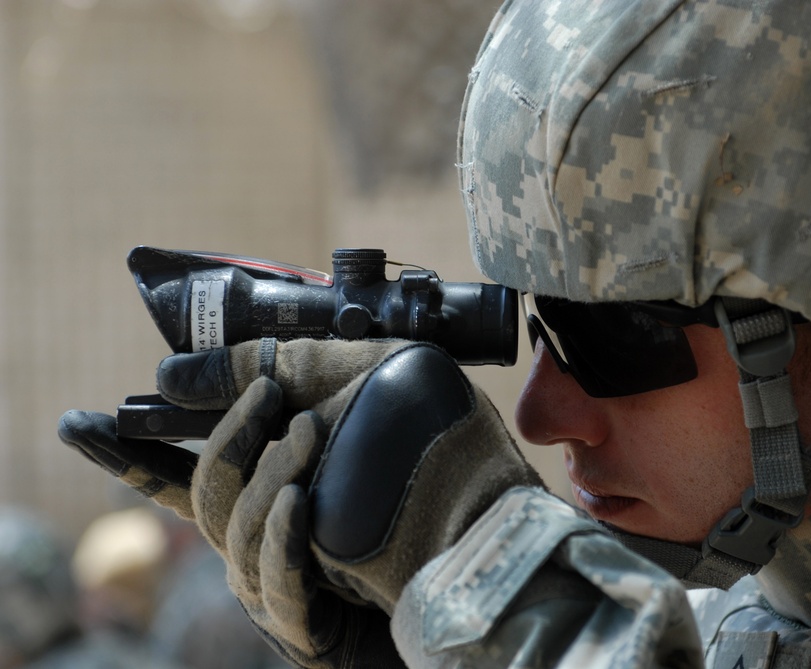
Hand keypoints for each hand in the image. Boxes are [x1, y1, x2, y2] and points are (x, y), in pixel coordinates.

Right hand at [60, 338, 543, 666]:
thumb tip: (173, 372)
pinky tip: (301, 499)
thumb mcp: (356, 386)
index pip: (181, 471)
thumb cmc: (426, 454)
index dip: (129, 451)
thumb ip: (275, 369)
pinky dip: (280, 532)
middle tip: (273, 391)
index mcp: (270, 488)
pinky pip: (272, 579)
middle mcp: (266, 535)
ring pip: (234, 529)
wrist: (491, 525)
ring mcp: (285, 579)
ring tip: (309, 431)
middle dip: (229, 433)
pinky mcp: (311, 619)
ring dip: (266, 472)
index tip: (80, 425)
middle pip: (205, 491)